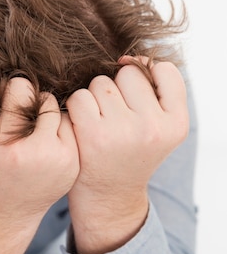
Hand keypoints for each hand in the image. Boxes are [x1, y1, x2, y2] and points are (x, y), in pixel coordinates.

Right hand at [0, 74, 79, 253]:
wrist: (4, 212)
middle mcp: (12, 150)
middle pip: (19, 88)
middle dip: (14, 91)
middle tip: (11, 106)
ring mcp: (44, 156)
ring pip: (46, 100)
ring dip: (37, 105)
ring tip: (28, 122)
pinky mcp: (68, 160)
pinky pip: (66, 119)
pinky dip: (55, 122)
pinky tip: (44, 136)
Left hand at [65, 59, 188, 253]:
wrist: (108, 196)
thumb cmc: (130, 152)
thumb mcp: (158, 127)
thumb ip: (155, 92)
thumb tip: (129, 57)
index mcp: (176, 124)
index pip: (164, 71)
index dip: (148, 75)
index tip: (137, 97)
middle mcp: (153, 127)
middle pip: (129, 74)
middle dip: (118, 89)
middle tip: (116, 119)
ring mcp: (123, 131)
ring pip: (101, 82)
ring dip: (95, 98)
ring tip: (100, 125)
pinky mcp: (93, 135)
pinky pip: (79, 97)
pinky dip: (76, 109)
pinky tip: (82, 128)